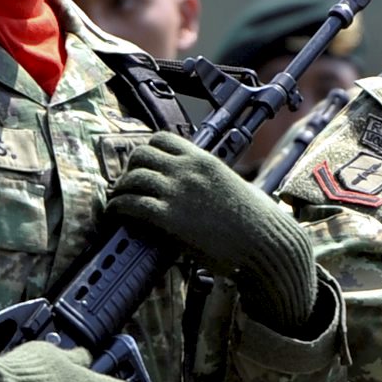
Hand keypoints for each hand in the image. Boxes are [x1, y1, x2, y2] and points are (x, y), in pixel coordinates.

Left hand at [106, 132, 323, 329]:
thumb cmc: (258, 220)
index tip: (144, 164)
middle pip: (141, 154)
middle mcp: (187, 170)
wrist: (265, 243)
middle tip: (129, 184)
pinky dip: (118, 207)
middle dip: (131, 168)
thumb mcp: (235, 186)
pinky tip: (116, 214)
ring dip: (121, 189)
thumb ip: (214, 179)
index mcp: (204, 160)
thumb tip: (205, 186)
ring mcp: (177, 192)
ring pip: (132, 178)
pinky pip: (131, 204)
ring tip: (118, 200)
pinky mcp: (168, 217)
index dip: (148, 151)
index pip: (163, 139)